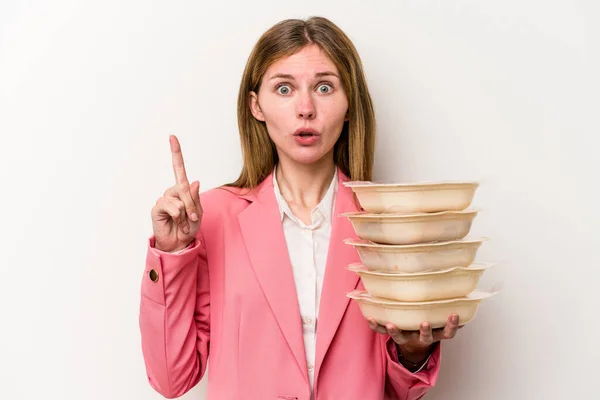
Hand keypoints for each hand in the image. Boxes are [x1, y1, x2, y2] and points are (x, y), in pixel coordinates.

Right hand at [151, 135, 202, 251]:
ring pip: (179, 199)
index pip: (178, 168)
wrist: (179, 243)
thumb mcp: (198, 213)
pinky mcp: (157, 208)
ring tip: (183, 222)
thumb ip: (196, 198)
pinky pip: (172, 206)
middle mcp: (172, 192)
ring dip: (186, 212)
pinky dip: (178, 216)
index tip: (172, 136)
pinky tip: (176, 222)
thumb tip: (195, 181)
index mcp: (183, 190)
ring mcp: (164, 199)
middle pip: (184, 188)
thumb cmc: (189, 228)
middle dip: (192, 204)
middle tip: (193, 218)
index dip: (176, 152)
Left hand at [367, 314, 460, 362]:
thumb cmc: (426, 324)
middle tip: (425, 323)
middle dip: (425, 331)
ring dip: (396, 332)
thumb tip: (463, 294)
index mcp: (434, 334)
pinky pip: (382, 333)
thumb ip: (445, 309)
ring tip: (391, 324)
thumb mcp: (438, 319)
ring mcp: (406, 337)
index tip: (454, 314)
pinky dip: (375, 325)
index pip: (447, 333)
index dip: (451, 325)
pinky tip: (368, 316)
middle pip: (425, 337)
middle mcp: (421, 338)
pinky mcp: (392, 335)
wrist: (412, 346)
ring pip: (401, 338)